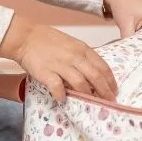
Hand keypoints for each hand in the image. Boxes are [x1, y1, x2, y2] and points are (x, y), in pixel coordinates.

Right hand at [0, 15, 116, 101]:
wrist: (27, 37)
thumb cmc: (50, 41)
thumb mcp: (73, 45)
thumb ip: (83, 58)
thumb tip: (94, 75)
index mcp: (83, 49)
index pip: (102, 67)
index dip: (110, 80)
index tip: (114, 90)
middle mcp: (75, 57)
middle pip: (95, 77)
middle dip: (105, 91)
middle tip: (109, 101)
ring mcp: (61, 65)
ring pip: (81, 83)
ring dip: (87, 95)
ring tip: (91, 103)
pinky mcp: (46, 73)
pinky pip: (58, 87)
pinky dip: (62, 95)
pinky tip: (63, 100)